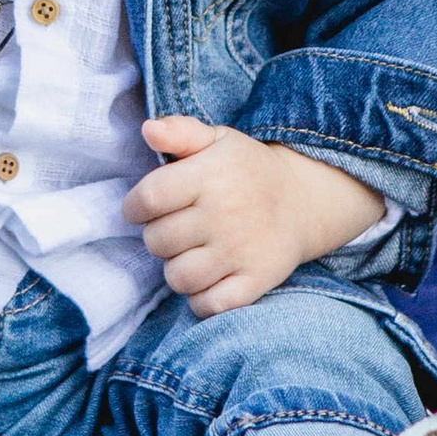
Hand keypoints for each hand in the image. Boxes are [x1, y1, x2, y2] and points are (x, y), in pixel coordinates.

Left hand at [123, 121, 385, 317]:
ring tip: (190, 253)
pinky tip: (208, 278)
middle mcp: (225, 214)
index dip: (134, 207)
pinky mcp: (256, 281)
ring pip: (178, 278)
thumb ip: (180, 131)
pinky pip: (209, 305)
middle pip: (157, 241)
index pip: (148, 198)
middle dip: (157, 237)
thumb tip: (148, 130)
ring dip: (176, 269)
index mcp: (211, 176)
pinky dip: (201, 299)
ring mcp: (241, 251)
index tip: (142, 208)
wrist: (302, 201)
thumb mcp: (217, 140)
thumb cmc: (246, 170)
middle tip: (176, 229)